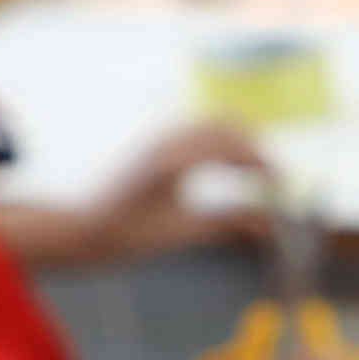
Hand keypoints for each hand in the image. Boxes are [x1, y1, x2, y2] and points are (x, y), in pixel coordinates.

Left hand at [83, 123, 272, 262]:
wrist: (78, 228)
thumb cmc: (124, 234)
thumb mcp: (180, 232)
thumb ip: (227, 223)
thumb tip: (268, 226)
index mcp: (172, 159)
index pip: (233, 148)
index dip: (263, 164)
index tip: (280, 186)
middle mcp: (165, 139)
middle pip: (226, 127)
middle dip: (255, 149)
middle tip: (274, 180)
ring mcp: (158, 136)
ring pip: (212, 124)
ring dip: (238, 143)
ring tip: (254, 174)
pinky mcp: (153, 142)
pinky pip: (196, 131)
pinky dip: (220, 144)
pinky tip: (225, 168)